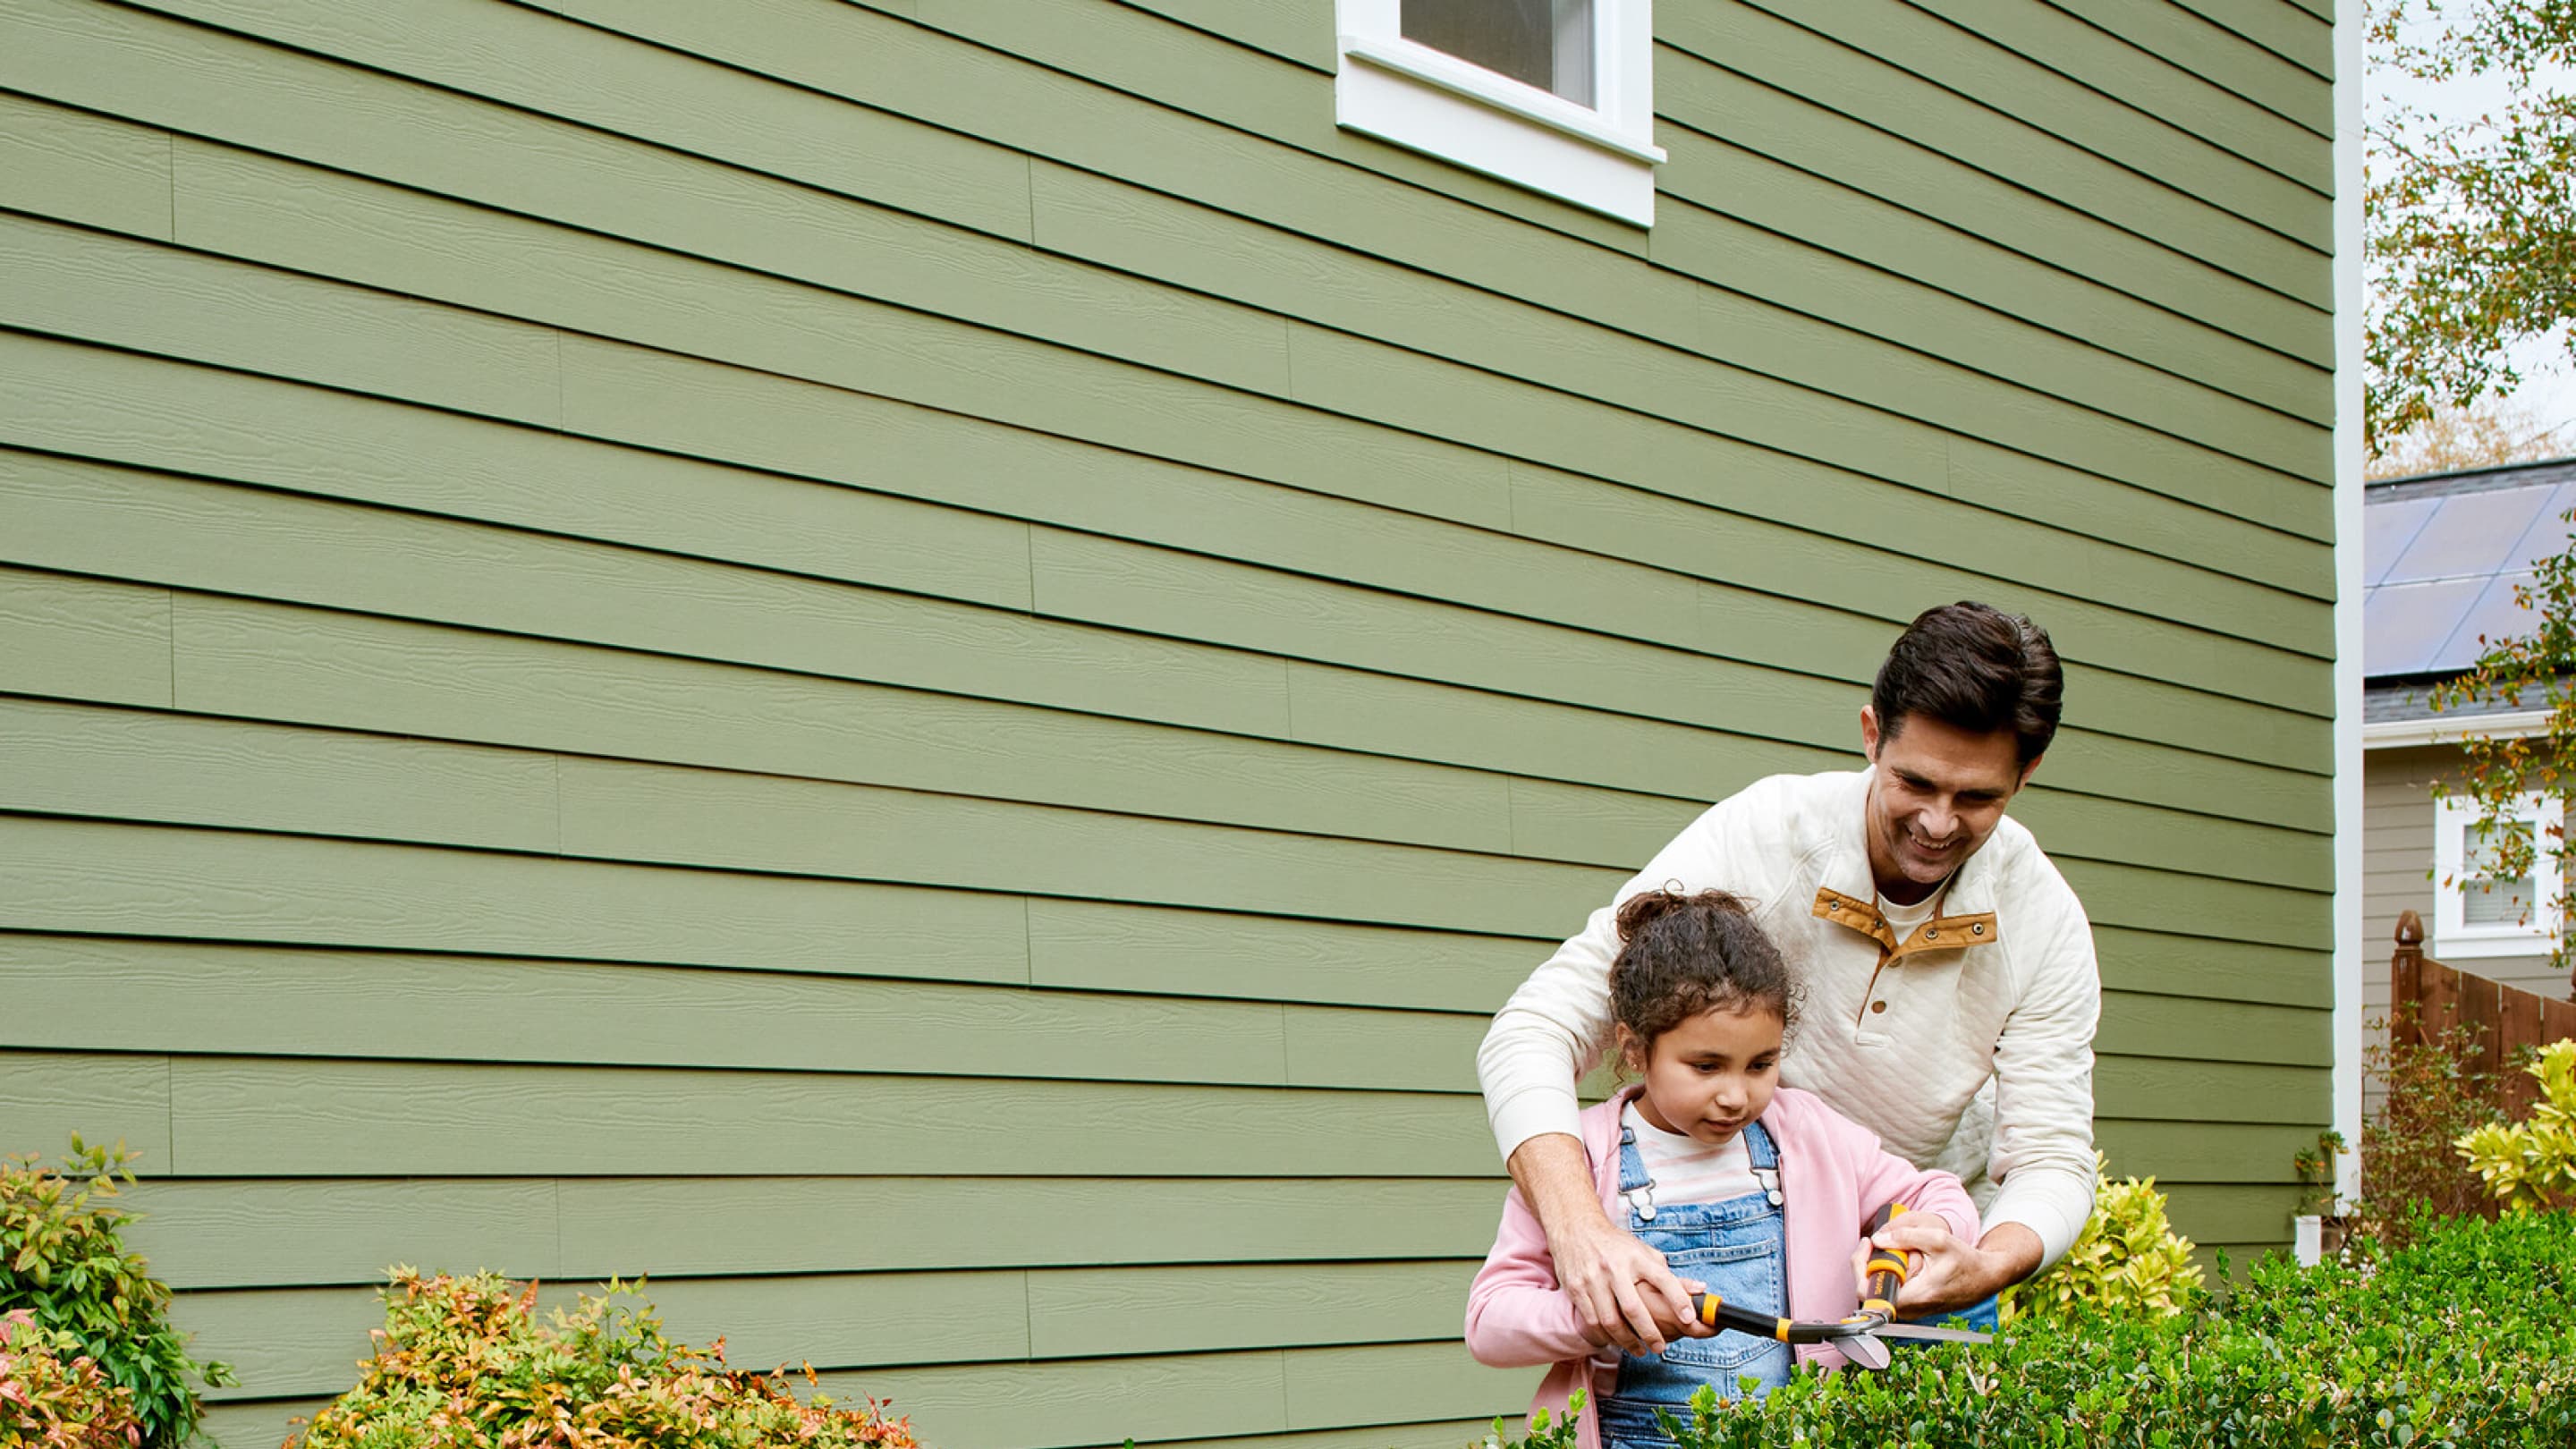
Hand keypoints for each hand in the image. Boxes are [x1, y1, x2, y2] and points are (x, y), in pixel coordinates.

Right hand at [1549, 1214, 1711, 1354]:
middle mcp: (1615, 1268)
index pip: (1663, 1279)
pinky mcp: (1577, 1289)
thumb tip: (1700, 1288)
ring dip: (1627, 1341)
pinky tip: (1616, 1340)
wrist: (1575, 1228)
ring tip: (1639, 1349)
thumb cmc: (1614, 1244)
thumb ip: (1668, 1273)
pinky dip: (1606, 1335)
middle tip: (1660, 1347)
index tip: (1690, 1319)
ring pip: (1611, 1321)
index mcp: (1636, 1257)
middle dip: (1650, 1333)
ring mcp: (1593, 1279)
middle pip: (1634, 1309)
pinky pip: (1592, 1321)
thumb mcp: (1643, 1251)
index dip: (1678, 1300)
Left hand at [1855, 1217, 2041, 1316]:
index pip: (1869, 1292)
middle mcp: (1911, 1309)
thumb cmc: (1966, 1261)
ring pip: (1879, 1291)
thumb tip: (1877, 1240)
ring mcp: (1911, 1311)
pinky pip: (1889, 1291)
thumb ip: (1905, 1236)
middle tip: (1880, 1243)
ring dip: (1880, 1267)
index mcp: (1916, 1296)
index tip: (1868, 1245)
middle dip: (1870, 1262)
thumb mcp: (1938, 1240)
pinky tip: (1901, 1261)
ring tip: (1896, 1251)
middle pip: (1870, 1290)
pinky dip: (1890, 1273)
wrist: (1984, 1278)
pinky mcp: (1912, 1308)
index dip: (1861, 1267)